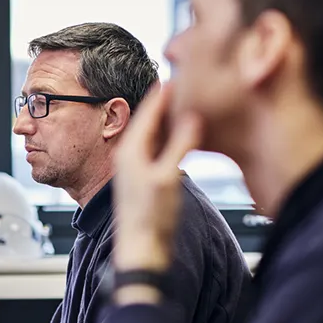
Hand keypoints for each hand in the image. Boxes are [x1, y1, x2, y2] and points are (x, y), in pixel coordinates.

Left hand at [113, 81, 202, 275]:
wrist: (142, 252)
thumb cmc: (150, 220)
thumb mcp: (168, 178)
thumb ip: (179, 145)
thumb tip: (191, 115)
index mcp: (131, 151)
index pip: (149, 109)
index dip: (166, 90)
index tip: (181, 70)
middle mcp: (131, 156)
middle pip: (151, 119)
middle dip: (169, 101)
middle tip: (188, 80)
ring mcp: (137, 168)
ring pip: (156, 134)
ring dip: (171, 119)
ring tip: (190, 103)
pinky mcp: (146, 180)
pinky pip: (159, 149)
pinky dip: (172, 138)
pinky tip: (185, 137)